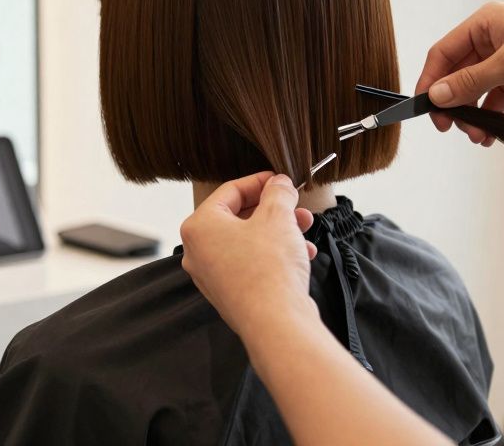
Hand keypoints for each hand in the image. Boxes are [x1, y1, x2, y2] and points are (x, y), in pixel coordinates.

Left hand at [180, 172, 317, 337]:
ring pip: (248, 241)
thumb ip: (277, 193)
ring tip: (306, 228)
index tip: (281, 180)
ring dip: (279, 231)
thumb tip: (279, 183)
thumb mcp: (277, 216)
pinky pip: (251, 263)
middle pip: (239, 217)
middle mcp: (198, 251)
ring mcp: (212, 275)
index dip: (260, 182)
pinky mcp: (229, 293)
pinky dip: (274, 254)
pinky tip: (303, 254)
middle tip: (296, 205)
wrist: (275, 322)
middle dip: (273, 209)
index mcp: (199, 226)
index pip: (230, 191)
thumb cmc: (269, 266)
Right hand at [415, 2, 503, 143]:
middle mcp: (491, 41)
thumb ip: (470, 81)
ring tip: (477, 135)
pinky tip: (489, 134)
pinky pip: (494, 102)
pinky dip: (489, 119)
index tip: (424, 107)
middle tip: (449, 127)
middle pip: (456, 75)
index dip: (430, 80)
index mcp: (485, 24)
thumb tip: (436, 95)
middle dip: (452, 103)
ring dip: (471, 115)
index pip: (443, 53)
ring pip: (474, 92)